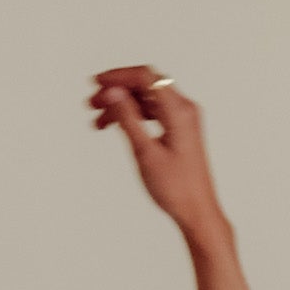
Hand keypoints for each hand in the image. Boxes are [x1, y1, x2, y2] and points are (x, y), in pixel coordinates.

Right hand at [86, 65, 224, 235]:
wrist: (197, 212)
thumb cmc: (176, 188)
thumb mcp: (145, 152)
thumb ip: (128, 118)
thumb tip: (113, 92)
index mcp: (179, 111)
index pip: (145, 78)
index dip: (118, 77)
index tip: (97, 84)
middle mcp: (184, 109)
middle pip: (145, 85)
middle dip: (117, 90)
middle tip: (93, 103)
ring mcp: (183, 119)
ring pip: (147, 99)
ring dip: (122, 104)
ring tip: (99, 119)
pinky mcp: (180, 129)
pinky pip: (153, 112)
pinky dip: (134, 115)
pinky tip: (117, 125)